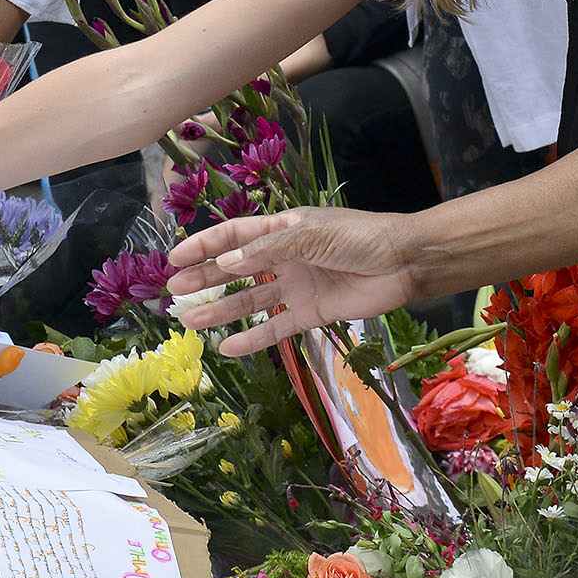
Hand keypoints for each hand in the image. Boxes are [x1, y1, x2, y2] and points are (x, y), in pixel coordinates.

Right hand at [164, 207, 421, 355]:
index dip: (203, 246)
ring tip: (191, 322)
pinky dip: (253, 338)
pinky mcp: (312, 313)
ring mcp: (297, 286)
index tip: (174, 260)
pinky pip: (276, 328)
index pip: (234, 236)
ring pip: (251, 300)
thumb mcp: (312, 235)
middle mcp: (285, 258)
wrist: (403, 263)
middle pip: (236, 270)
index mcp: (283, 230)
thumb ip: (269, 250)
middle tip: (174, 294)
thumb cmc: (359, 237)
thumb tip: (227, 262)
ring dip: (222, 310)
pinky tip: (228, 347)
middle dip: (205, 280)